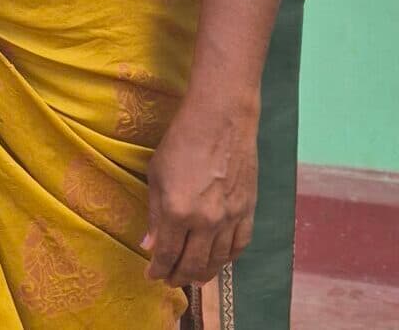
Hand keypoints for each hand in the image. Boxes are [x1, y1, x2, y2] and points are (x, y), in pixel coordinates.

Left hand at [142, 96, 258, 284]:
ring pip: (218, 261)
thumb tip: (150, 245)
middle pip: (193, 264)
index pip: (167, 254)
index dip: (158, 269)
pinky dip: (228, 259)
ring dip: (203, 273)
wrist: (221, 117)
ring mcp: (230, 218)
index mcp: (178, 212)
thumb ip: (155, 213)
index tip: (151, 276)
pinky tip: (219, 260)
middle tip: (170, 280)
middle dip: (178, 276)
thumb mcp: (157, 173)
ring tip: (193, 277)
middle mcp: (206, 222)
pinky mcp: (248, 210)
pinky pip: (240, 246)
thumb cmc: (181, 139)